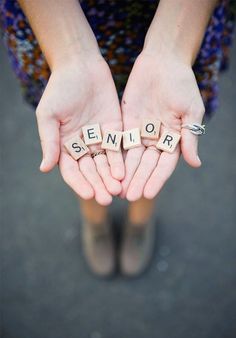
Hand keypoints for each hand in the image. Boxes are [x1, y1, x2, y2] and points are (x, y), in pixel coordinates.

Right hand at [36, 52, 123, 204]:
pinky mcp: (115, 130)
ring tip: (118, 190)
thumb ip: (50, 142)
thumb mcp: (49, 115)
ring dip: (111, 178)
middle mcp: (83, 146)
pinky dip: (120, 161)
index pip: (72, 171)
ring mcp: (99, 139)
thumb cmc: (60, 89)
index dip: (80, 183)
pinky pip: (119, 149)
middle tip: (108, 198)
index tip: (89, 194)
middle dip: (99, 184)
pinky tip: (124, 173)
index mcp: (65, 145)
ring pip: (106, 164)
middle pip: (91, 171)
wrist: (81, 66)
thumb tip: (44, 169)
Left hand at [121, 51, 204, 200]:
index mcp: (174, 139)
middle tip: (128, 197)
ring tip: (116, 190)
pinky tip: (107, 170)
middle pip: (146, 166)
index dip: (156, 179)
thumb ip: (189, 136)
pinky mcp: (125, 125)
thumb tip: (195, 164)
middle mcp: (156, 140)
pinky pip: (119, 143)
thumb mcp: (190, 110)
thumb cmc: (181, 83)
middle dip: (137, 181)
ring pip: (131, 159)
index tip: (148, 193)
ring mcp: (140, 133)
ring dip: (125, 175)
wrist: (162, 61)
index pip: (164, 165)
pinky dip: (114, 157)